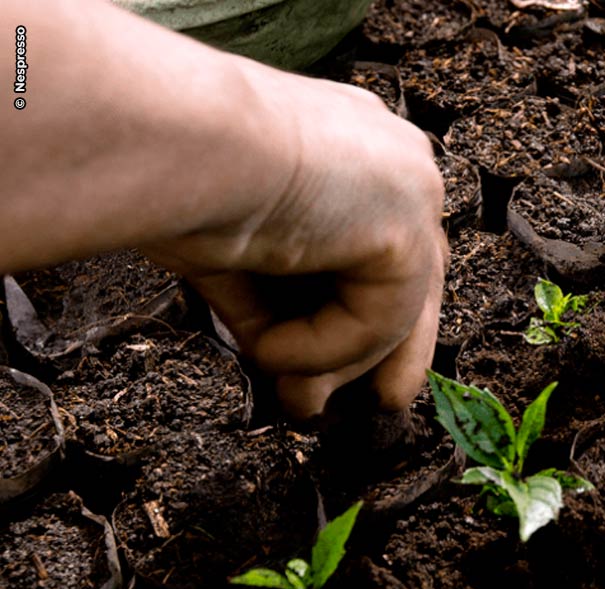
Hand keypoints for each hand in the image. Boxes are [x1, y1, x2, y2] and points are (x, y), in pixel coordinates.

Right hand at [142, 67, 446, 417]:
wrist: (166, 139)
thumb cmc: (171, 180)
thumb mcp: (231, 250)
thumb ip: (272, 295)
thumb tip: (283, 361)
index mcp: (349, 146)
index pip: (379, 238)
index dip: (361, 308)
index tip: (334, 363)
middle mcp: (391, 157)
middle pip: (412, 275)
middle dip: (381, 352)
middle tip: (355, 405)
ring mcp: (410, 188)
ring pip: (398, 304)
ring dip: (342, 364)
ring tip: (294, 400)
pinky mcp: (408, 228)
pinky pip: (380, 319)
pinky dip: (324, 349)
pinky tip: (269, 351)